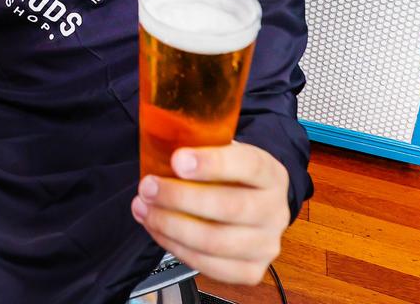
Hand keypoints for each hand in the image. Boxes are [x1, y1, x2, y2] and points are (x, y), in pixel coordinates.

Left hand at [131, 142, 290, 285]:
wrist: (254, 206)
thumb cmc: (232, 177)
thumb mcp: (224, 152)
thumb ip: (202, 149)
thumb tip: (162, 146)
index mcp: (271, 174)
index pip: (248, 165)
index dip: (211, 163)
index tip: (178, 160)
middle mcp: (275, 211)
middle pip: (229, 207)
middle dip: (180, 197)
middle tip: (148, 187)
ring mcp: (266, 245)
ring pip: (214, 241)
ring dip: (170, 225)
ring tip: (144, 209)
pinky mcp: (251, 271)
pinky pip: (208, 265)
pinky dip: (175, 247)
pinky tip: (157, 229)